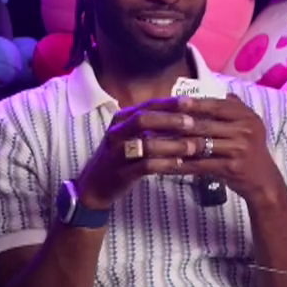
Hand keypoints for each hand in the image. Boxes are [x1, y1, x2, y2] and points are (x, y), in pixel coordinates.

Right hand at [75, 97, 206, 209]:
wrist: (94, 185)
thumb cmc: (120, 156)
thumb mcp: (131, 135)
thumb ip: (152, 125)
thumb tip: (184, 116)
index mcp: (121, 118)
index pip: (148, 106)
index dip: (170, 103)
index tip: (191, 102)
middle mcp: (117, 132)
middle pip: (143, 119)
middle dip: (170, 120)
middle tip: (192, 123)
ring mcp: (117, 152)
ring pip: (145, 144)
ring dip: (171, 145)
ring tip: (191, 147)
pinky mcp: (121, 172)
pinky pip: (145, 166)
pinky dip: (164, 164)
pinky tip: (178, 164)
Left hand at [164, 95, 286, 206]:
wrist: (264, 181)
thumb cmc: (249, 151)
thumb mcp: (247, 125)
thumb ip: (231, 108)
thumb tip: (210, 92)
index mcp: (245, 116)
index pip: (216, 105)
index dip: (194, 104)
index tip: (174, 102)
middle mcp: (244, 130)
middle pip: (204, 124)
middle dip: (178, 123)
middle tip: (155, 122)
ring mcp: (238, 149)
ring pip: (200, 144)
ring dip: (175, 144)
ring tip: (155, 143)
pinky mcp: (231, 167)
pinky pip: (201, 164)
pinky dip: (182, 165)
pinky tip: (166, 164)